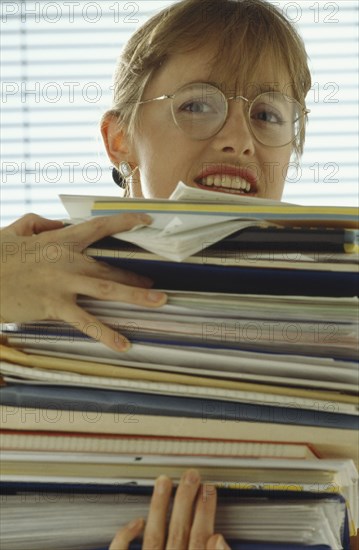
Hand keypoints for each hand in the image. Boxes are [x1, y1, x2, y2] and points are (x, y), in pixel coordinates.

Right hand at [0, 213, 166, 350]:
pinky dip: (105, 333)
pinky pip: (85, 321)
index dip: (125, 222)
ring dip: (136, 295)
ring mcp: (62, 283)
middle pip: (109, 266)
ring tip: (160, 301)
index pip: (99, 227)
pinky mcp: (54, 305)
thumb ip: (39, 223)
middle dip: (135, 275)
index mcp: (59, 239)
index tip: (146, 220)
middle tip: (156, 285)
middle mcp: (66, 259)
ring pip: (107, 289)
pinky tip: (123, 344)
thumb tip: (57, 223)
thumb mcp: (16, 230)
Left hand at [109, 469, 230, 549]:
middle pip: (179, 530)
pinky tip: (137, 521)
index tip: (210, 491)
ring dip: (160, 506)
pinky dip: (127, 536)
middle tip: (191, 476)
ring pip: (154, 535)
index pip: (201, 538)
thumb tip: (219, 539)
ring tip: (164, 481)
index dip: (207, 511)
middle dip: (186, 499)